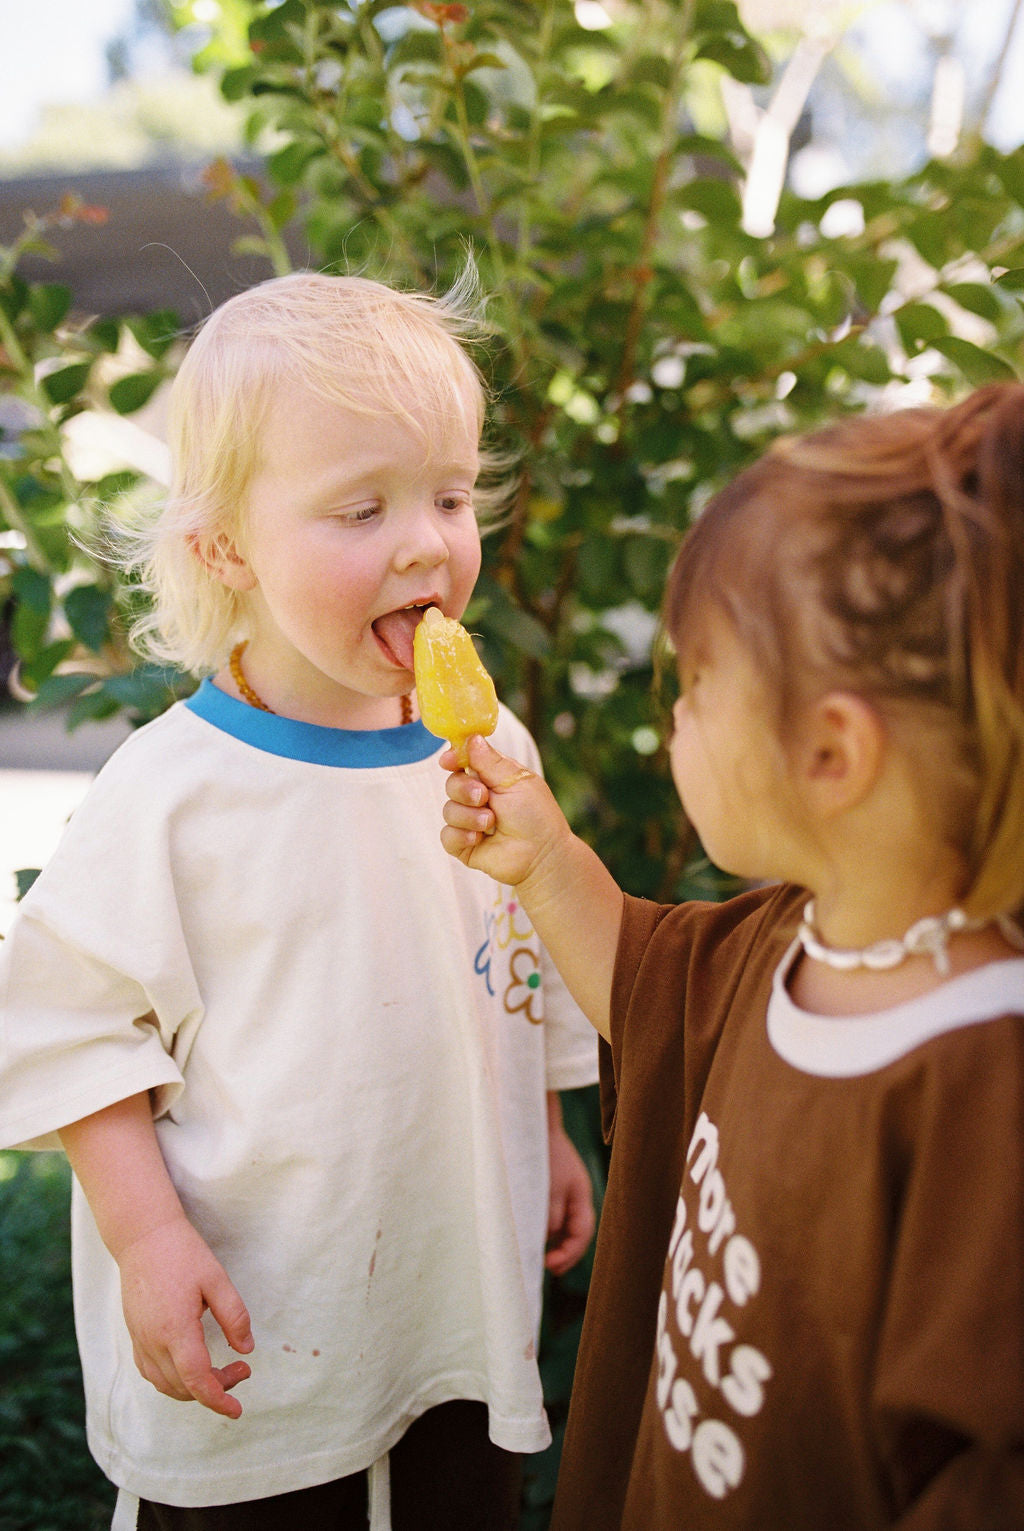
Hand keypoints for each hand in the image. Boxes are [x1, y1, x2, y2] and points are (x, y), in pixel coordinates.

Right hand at [117, 1216, 253, 1418]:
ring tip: (221, 1370)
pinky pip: (151, 1372)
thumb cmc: (182, 1253)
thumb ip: (234, 1316)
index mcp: (175, 1329)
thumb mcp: (217, 1279)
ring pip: (165, 1384)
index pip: (197, 1380)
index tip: (237, 1410)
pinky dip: (172, 1381)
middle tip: (241, 1369)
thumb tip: (246, 1350)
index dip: (218, 1399)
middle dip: (215, 1389)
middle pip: (183, 1387)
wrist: (143, 1236)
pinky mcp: (135, 1334)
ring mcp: (140, 1339)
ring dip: (193, 1388)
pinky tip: (191, 1368)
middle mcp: (153, 1341)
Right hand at [440, 735, 568, 887]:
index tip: (449, 760)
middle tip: (483, 797)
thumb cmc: (536, 815)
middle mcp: (479, 798)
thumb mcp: (515, 780)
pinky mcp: (464, 845)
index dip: (454, 759)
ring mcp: (470, 822)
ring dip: (469, 816)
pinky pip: (447, 835)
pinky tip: (479, 839)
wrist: (542, 855)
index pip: (464, 762)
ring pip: (448, 810)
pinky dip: (462, 835)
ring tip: (491, 823)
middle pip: (452, 783)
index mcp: (492, 778)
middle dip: (464, 789)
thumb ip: (490, 761)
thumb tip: (471, 737)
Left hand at [545, 1117, 595, 1276]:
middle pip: (577, 1232)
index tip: (549, 1265)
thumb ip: (551, 1215)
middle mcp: (577, 1194)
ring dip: (555, 1241)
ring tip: (539, 1256)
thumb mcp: (548, 1187)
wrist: (535, 1123)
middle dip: (565, 1252)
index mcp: (582, 1194)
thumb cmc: (543, 1153)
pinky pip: (555, 1214)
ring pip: (565, 1225)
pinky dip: (548, 1228)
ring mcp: (565, 1190)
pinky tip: (534, 1235)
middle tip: (547, 1267)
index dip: (569, 1253)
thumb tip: (549, 1238)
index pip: (582, 1233)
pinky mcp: (552, 1186)